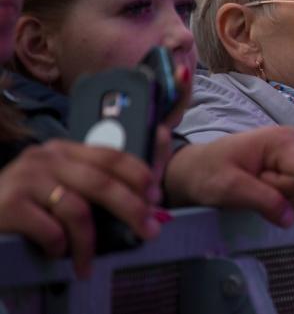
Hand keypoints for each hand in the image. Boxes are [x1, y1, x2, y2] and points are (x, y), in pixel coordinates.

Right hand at [0, 140, 159, 277]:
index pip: (111, 156)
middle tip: (149, 230)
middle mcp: (47, 158)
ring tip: (87, 266)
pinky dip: (58, 248)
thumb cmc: (23, 203)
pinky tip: (55, 255)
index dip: (139, 175)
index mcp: (64, 150)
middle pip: (102, 182)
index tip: (157, 197)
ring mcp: (27, 179)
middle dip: (132, 208)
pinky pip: (50, 230)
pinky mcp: (10, 204)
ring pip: (77, 210)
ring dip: (89, 244)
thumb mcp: (58, 183)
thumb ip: (93, 182)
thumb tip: (147, 191)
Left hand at [163, 126, 293, 226]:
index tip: (261, 186)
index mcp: (283, 141)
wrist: (194, 170)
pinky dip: (283, 200)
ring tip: (256, 188)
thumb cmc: (207, 174)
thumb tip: (291, 218)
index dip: (289, 193)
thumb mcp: (230, 188)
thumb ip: (263, 201)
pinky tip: (264, 191)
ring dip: (283, 201)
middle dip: (284, 198)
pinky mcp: (293, 167)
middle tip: (254, 187)